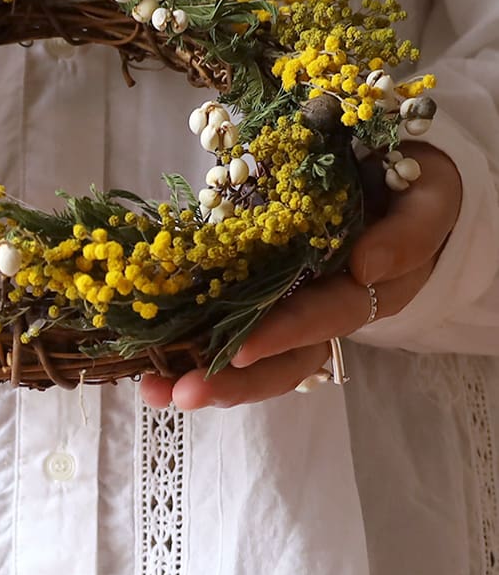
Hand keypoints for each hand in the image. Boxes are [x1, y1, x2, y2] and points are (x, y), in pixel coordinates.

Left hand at [139, 142, 461, 409]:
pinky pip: (226, 330)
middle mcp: (323, 312)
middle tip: (180, 394)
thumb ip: (409, 235)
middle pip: (281, 362)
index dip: (281, 335)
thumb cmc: (412, 191)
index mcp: (365, 293)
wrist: (398, 179)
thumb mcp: (426, 204)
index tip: (237, 350)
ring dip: (200, 377)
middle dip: (230, 382)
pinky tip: (148, 363)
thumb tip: (367, 268)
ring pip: (250, 359)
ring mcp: (290, 308)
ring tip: (154, 391)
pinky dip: (187, 348)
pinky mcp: (260, 295)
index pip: (322, 320)